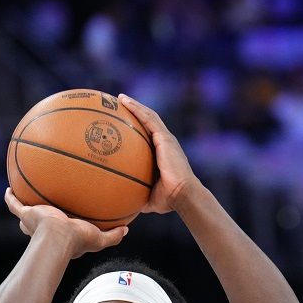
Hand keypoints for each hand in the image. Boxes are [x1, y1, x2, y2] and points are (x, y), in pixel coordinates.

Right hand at [4, 188, 125, 258]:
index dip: (60, 226)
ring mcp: (33, 221)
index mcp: (60, 234)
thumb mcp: (99, 239)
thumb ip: (113, 236)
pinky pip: (14, 204)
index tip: (64, 220)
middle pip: (39, 224)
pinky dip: (11, 197)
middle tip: (43, 206)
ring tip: (25, 193)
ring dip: (25, 205)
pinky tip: (10, 188)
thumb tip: (126, 230)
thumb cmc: (77, 240)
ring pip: (25, 213)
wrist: (58, 237)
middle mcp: (44, 229)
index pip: (59, 230)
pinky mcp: (25, 214)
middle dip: (39, 216)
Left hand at [118, 93, 198, 213]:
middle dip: (135, 111)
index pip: (149, 135)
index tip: (126, 120)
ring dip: (135, 106)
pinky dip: (137, 109)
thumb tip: (124, 203)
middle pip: (149, 121)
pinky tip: (125, 103)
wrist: (182, 195)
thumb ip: (137, 196)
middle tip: (119, 104)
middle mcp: (165, 142)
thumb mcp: (149, 197)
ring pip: (149, 116)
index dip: (139, 125)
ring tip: (120, 98)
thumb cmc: (168, 199)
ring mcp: (166, 139)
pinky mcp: (164, 138)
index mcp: (162, 153)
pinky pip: (148, 119)